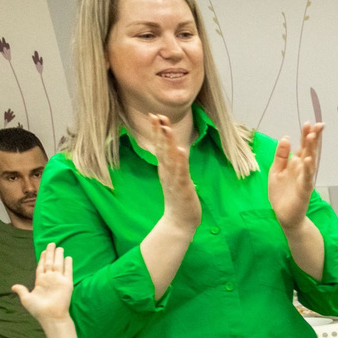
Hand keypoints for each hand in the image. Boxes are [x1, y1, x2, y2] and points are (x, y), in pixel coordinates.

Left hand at [12, 244, 73, 325]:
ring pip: (58, 264)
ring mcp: (58, 281)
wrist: (50, 316)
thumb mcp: (26, 299)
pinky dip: (68, 264)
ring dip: (58, 255)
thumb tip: (14, 287)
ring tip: (59, 247)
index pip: (42, 266)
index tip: (43, 251)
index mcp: (40, 281)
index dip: (42, 258)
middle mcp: (50, 279)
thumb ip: (21, 291)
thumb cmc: (38, 310)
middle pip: (50, 263)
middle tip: (52, 243)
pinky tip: (68, 257)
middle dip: (50, 253)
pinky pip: (68, 271)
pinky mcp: (66, 284)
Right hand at [147, 115, 202, 232]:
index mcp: (165, 168)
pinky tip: (182, 151)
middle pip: (162, 148)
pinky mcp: (182, 187)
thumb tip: (175, 150)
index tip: (154, 116)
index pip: (160, 146)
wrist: (180, 221)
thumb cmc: (179, 199)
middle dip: (159, 131)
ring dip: (168, 143)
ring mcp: (173, 179)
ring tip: (167, 128)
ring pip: (170, 158)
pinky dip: (181, 161)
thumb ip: (174, 165)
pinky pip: (181, 172)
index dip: (157, 131)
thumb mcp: (176, 178)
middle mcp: (167, 172)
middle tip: (156, 115)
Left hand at [266, 121, 323, 231]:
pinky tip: (308, 160)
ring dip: (312, 150)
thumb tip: (286, 137)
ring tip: (312, 137)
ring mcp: (304, 180)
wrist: (283, 215)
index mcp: (295, 164)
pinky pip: (307, 179)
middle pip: (309, 151)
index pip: (303, 146)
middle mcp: (302, 170)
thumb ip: (281, 155)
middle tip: (318, 125)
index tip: (309, 123)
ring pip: (310, 162)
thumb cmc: (281, 194)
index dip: (306, 135)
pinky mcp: (303, 191)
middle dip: (313, 138)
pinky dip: (308, 170)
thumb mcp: (276, 170)